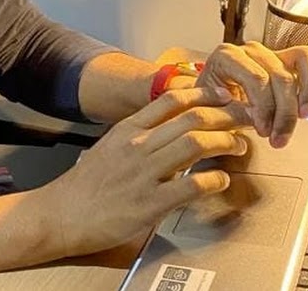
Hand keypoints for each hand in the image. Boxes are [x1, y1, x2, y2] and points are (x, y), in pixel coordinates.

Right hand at [36, 86, 247, 259]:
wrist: (63, 212)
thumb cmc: (86, 183)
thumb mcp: (109, 146)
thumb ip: (138, 136)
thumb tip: (168, 129)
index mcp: (128, 129)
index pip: (171, 100)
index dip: (203, 95)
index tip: (223, 97)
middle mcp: (138, 145)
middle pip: (191, 118)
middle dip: (225, 115)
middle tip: (244, 119)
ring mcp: (145, 173)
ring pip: (195, 144)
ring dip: (225, 142)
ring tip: (238, 146)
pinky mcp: (151, 203)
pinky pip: (191, 185)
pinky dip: (214, 181)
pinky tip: (222, 181)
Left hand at [195, 42, 307, 148]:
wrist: (212, 98)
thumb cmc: (211, 103)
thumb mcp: (213, 109)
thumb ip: (233, 111)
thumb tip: (255, 116)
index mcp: (227, 56)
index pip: (256, 79)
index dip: (264, 108)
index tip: (264, 131)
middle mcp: (250, 50)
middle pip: (280, 76)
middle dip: (284, 112)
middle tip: (278, 139)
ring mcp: (270, 52)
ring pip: (302, 62)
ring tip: (303, 117)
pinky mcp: (287, 59)